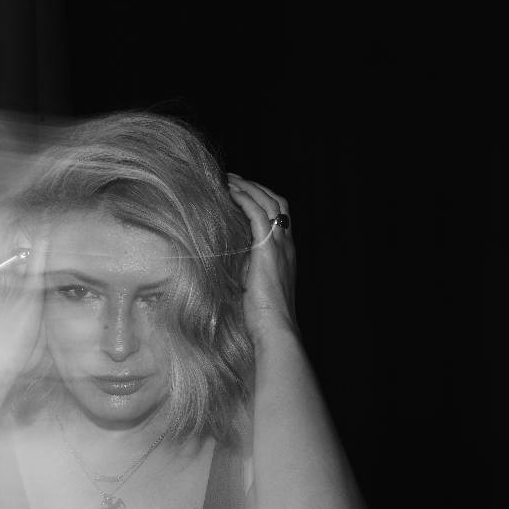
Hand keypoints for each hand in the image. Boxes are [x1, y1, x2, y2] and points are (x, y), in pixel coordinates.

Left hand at [227, 174, 297, 338]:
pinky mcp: (267, 250)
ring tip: (228, 179)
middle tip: (233, 178)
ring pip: (268, 203)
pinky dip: (244, 199)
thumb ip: (243, 267)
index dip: (262, 199)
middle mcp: (286, 245)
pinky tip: (230, 193)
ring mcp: (279, 246)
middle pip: (277, 202)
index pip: (280, 215)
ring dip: (248, 187)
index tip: (242, 191)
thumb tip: (222, 257)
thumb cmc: (261, 317)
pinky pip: (258, 215)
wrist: (275, 330)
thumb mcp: (252, 285)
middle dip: (255, 187)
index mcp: (285, 253)